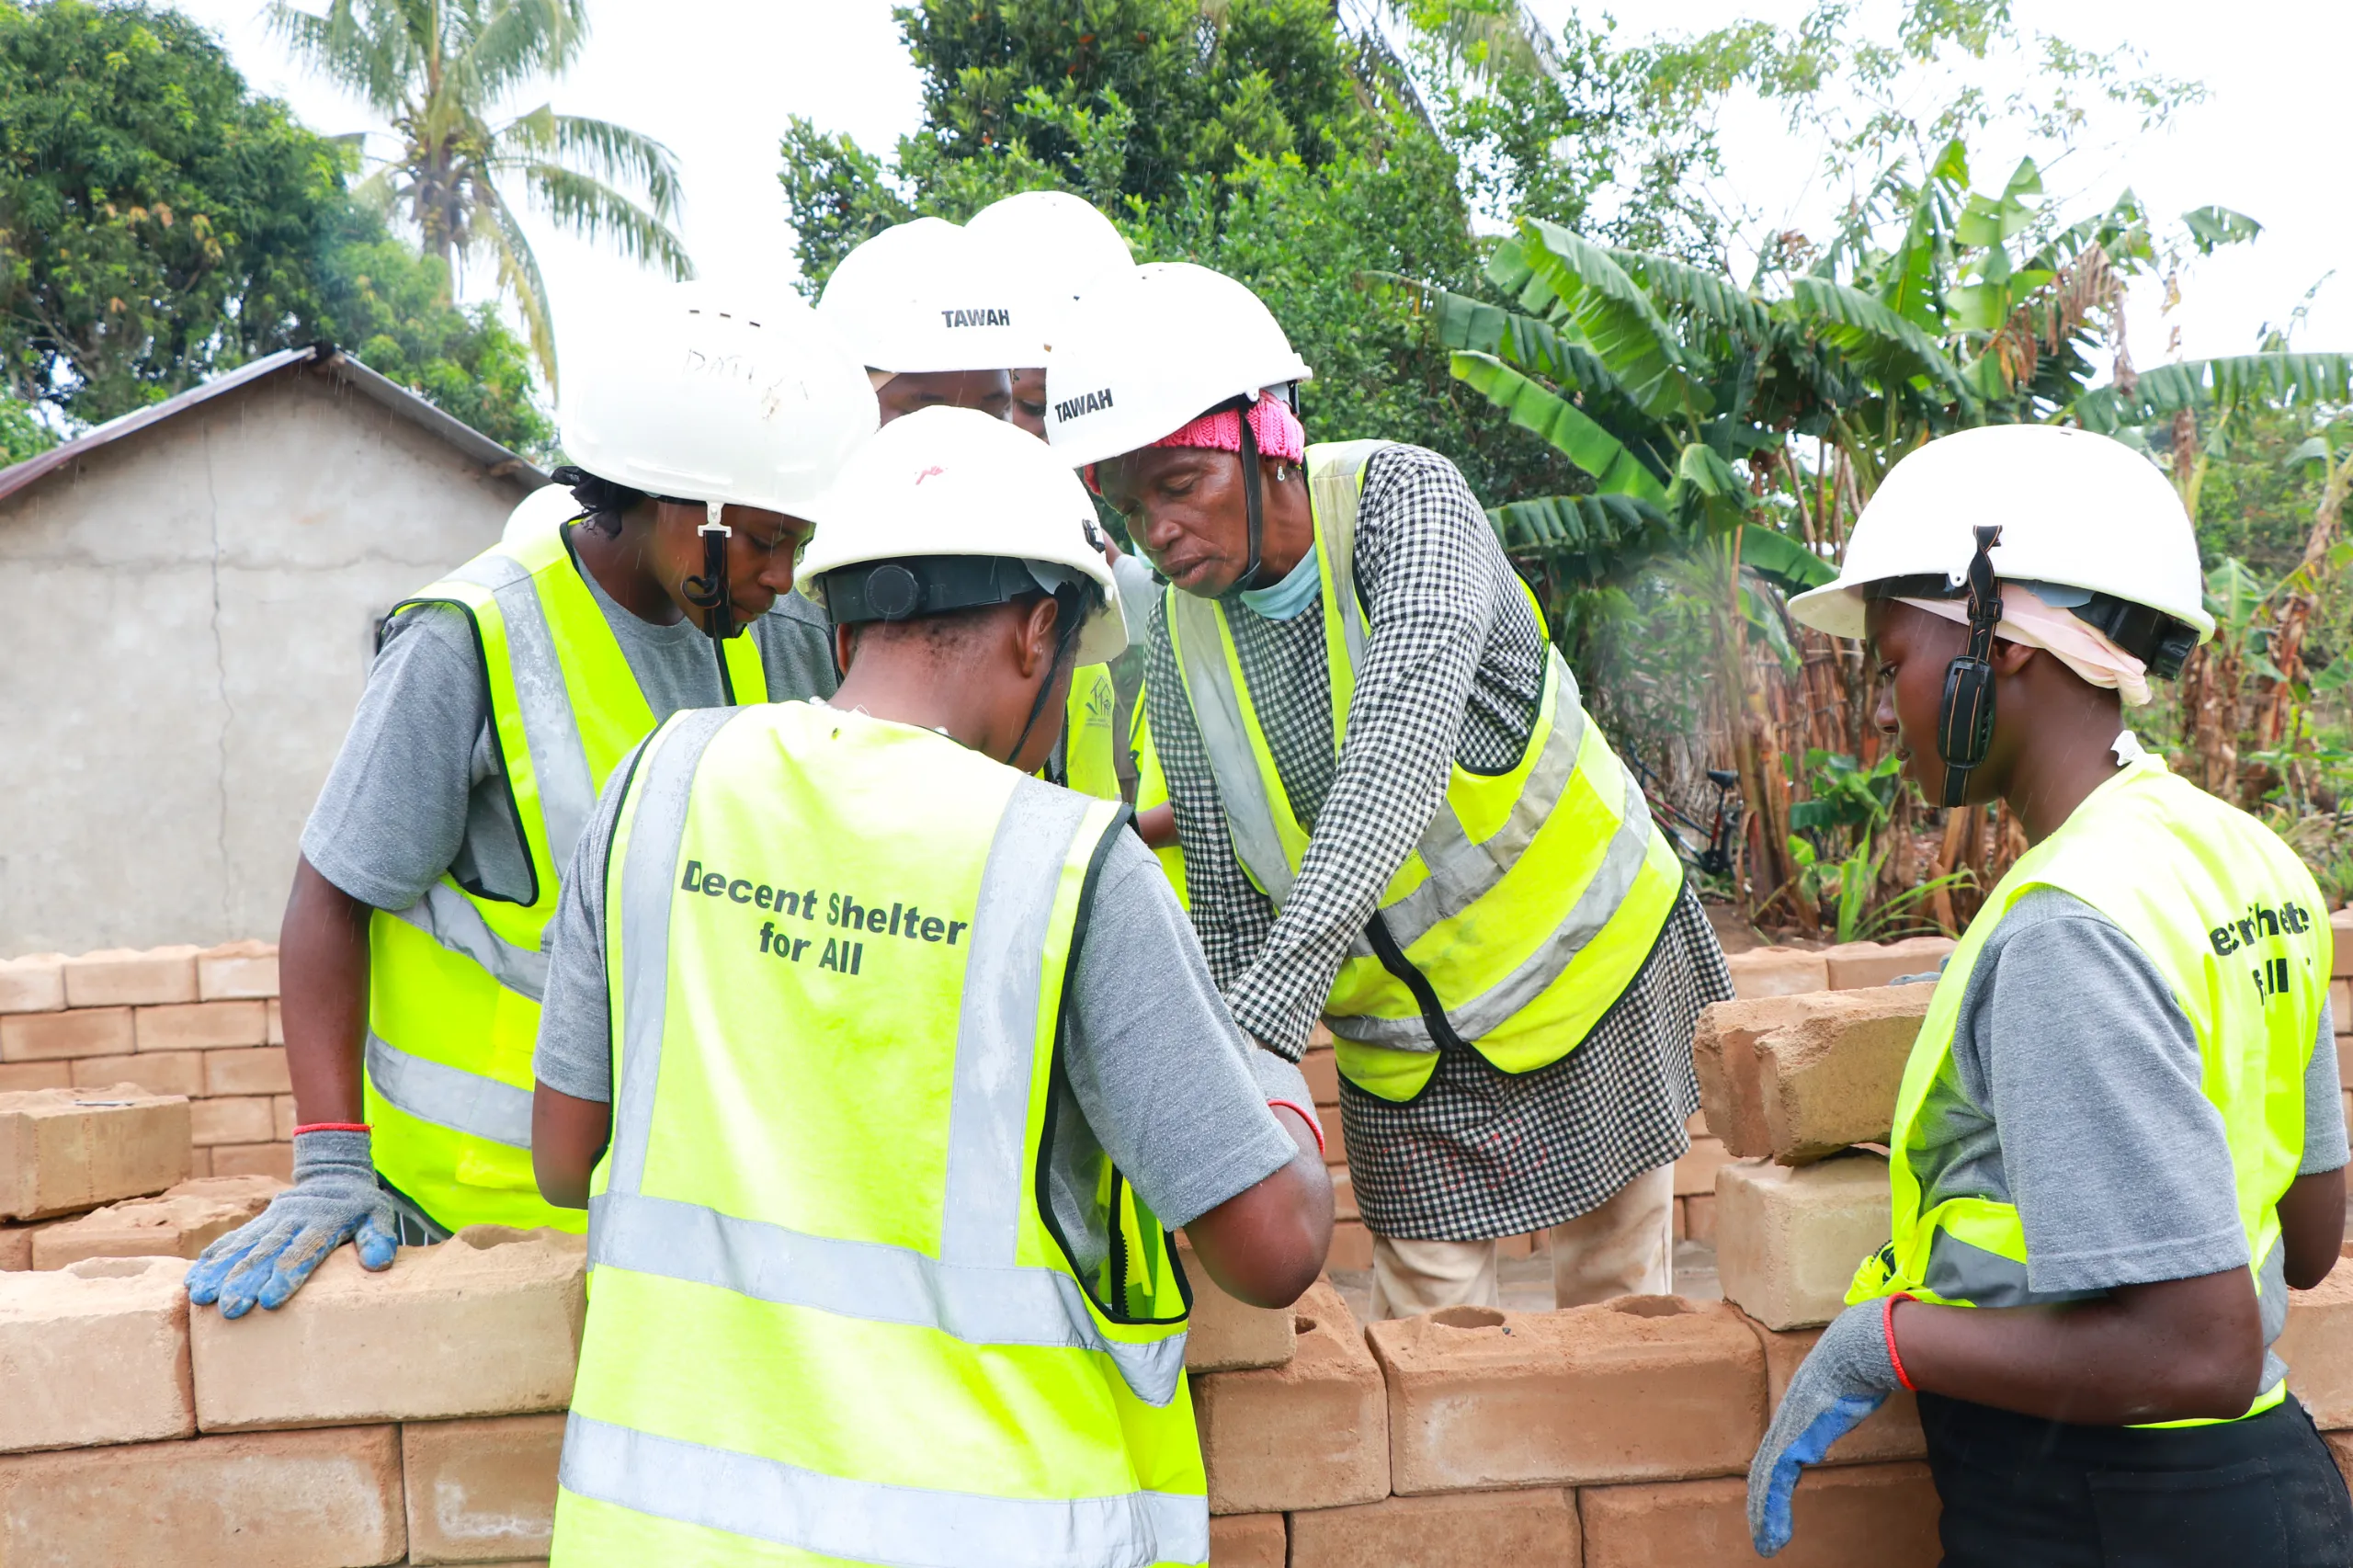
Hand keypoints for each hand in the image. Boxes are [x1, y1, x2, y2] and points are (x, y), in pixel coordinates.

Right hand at [185, 1129, 400, 1317]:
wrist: (334, 1173)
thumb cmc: (359, 1205)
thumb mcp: (378, 1215)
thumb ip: (378, 1237)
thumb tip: (379, 1262)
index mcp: (324, 1222)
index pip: (304, 1251)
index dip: (287, 1275)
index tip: (270, 1300)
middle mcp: (292, 1221)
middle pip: (267, 1254)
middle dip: (246, 1282)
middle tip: (230, 1309)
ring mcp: (271, 1221)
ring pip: (243, 1248)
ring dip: (221, 1273)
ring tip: (202, 1297)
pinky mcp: (257, 1223)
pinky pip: (232, 1240)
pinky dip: (212, 1259)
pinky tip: (194, 1279)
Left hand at [1747, 1297, 1902, 1556]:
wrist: (1856, 1351)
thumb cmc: (1858, 1366)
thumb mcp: (1847, 1389)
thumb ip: (1843, 1401)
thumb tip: (1854, 1398)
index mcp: (1795, 1416)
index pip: (1774, 1456)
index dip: (1771, 1483)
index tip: (1772, 1505)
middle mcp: (1784, 1425)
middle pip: (1763, 1474)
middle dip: (1762, 1507)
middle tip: (1763, 1538)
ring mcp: (1785, 1434)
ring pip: (1764, 1484)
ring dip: (1765, 1517)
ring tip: (1767, 1545)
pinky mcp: (1793, 1443)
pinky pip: (1775, 1483)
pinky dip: (1773, 1510)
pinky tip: (1775, 1532)